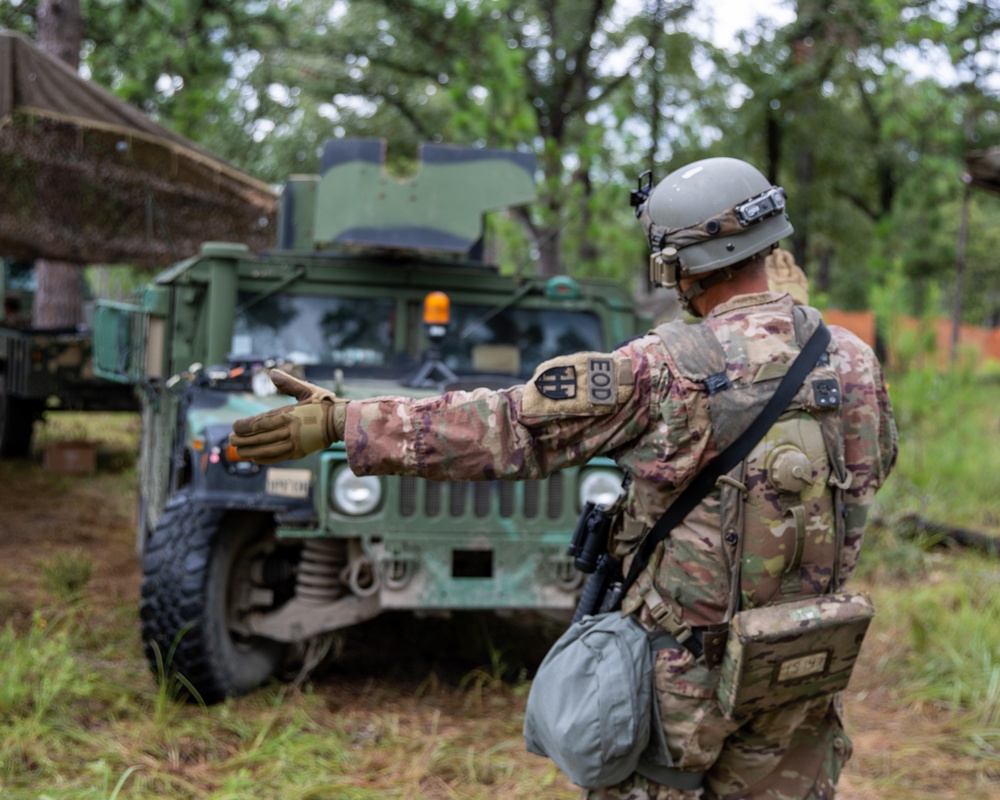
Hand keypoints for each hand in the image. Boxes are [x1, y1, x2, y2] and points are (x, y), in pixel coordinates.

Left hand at [229, 369, 347, 463]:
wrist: (342, 421)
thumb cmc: (325, 404)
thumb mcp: (307, 390)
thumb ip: (288, 383)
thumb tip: (272, 372)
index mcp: (290, 414)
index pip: (262, 421)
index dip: (246, 426)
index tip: (234, 427)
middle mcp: (291, 430)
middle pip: (262, 437)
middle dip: (244, 440)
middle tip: (231, 440)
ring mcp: (295, 442)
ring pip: (268, 449)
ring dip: (251, 451)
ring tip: (239, 452)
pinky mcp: (300, 451)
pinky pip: (280, 457)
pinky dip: (266, 459)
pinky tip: (256, 459)